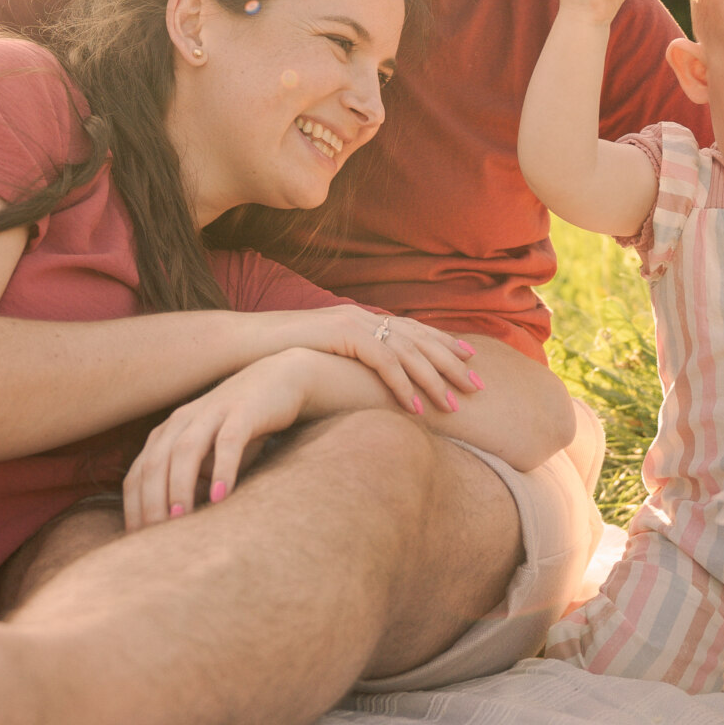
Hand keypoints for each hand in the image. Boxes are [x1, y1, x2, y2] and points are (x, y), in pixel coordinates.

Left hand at [121, 351, 317, 529]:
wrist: (279, 381)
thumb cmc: (240, 430)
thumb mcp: (209, 459)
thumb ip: (191, 485)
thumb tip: (177, 527)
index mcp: (166, 434)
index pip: (137, 474)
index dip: (133, 507)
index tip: (137, 541)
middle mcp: (181, 422)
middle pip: (154, 464)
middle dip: (151, 503)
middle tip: (154, 538)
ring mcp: (211, 413)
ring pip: (185, 451)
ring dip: (179, 487)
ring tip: (180, 520)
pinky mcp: (242, 411)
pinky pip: (228, 441)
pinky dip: (222, 469)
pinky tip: (221, 496)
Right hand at [274, 307, 479, 414]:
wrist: (243, 344)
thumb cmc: (279, 358)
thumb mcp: (324, 360)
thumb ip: (350, 365)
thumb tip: (369, 386)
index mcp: (362, 320)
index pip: (413, 331)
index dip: (444, 344)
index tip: (472, 362)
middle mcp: (364, 317)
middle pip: (420, 339)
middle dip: (453, 363)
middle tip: (481, 387)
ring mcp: (354, 323)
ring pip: (408, 352)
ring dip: (435, 380)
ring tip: (456, 406)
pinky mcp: (342, 335)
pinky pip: (381, 362)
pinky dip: (402, 384)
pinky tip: (416, 407)